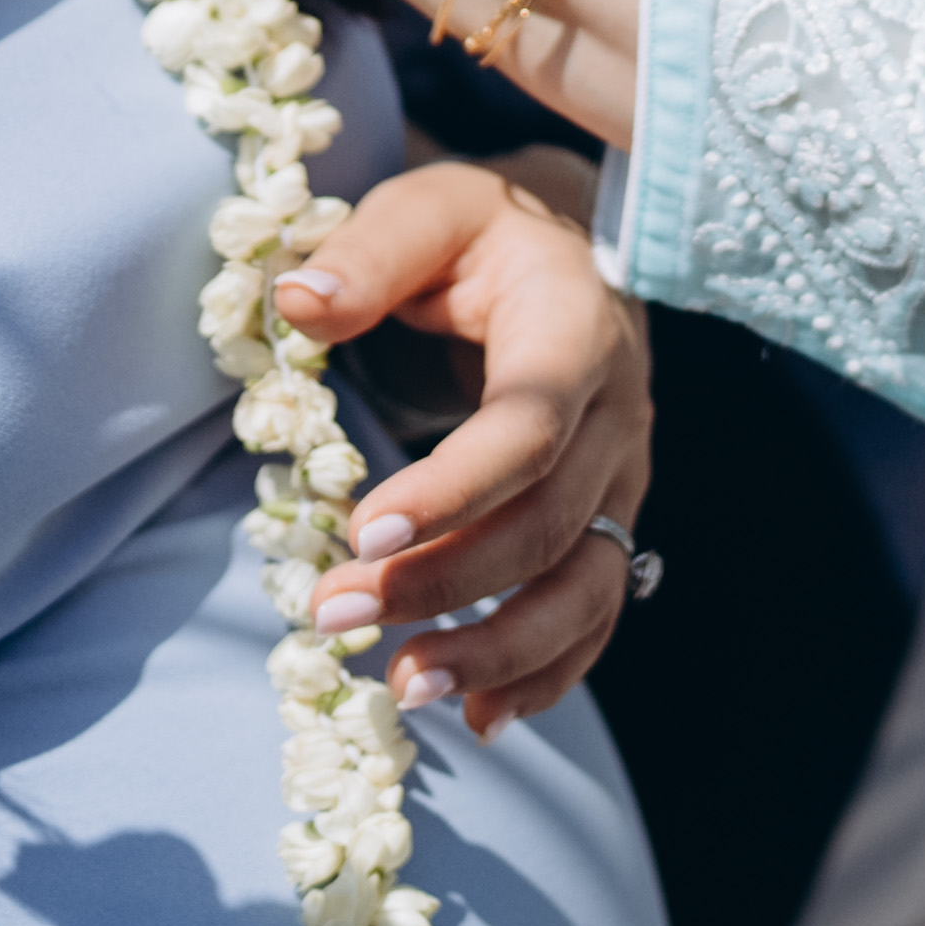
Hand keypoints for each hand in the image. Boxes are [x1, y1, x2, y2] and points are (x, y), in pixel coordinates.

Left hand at [269, 161, 652, 737]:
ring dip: (499, 650)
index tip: (362, 533)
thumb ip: (369, 252)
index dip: (452, 490)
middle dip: (445, 583)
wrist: (574, 249)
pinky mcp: (615, 520)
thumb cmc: (482, 233)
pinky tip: (480, 717)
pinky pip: (600, 613)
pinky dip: (548, 674)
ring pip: (588, 588)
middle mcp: (619, 415)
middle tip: (336, 616)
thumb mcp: (430, 208)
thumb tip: (297, 302)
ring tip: (406, 686)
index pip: (528, 428)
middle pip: (549, 524)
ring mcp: (627, 479)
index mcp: (576, 332)